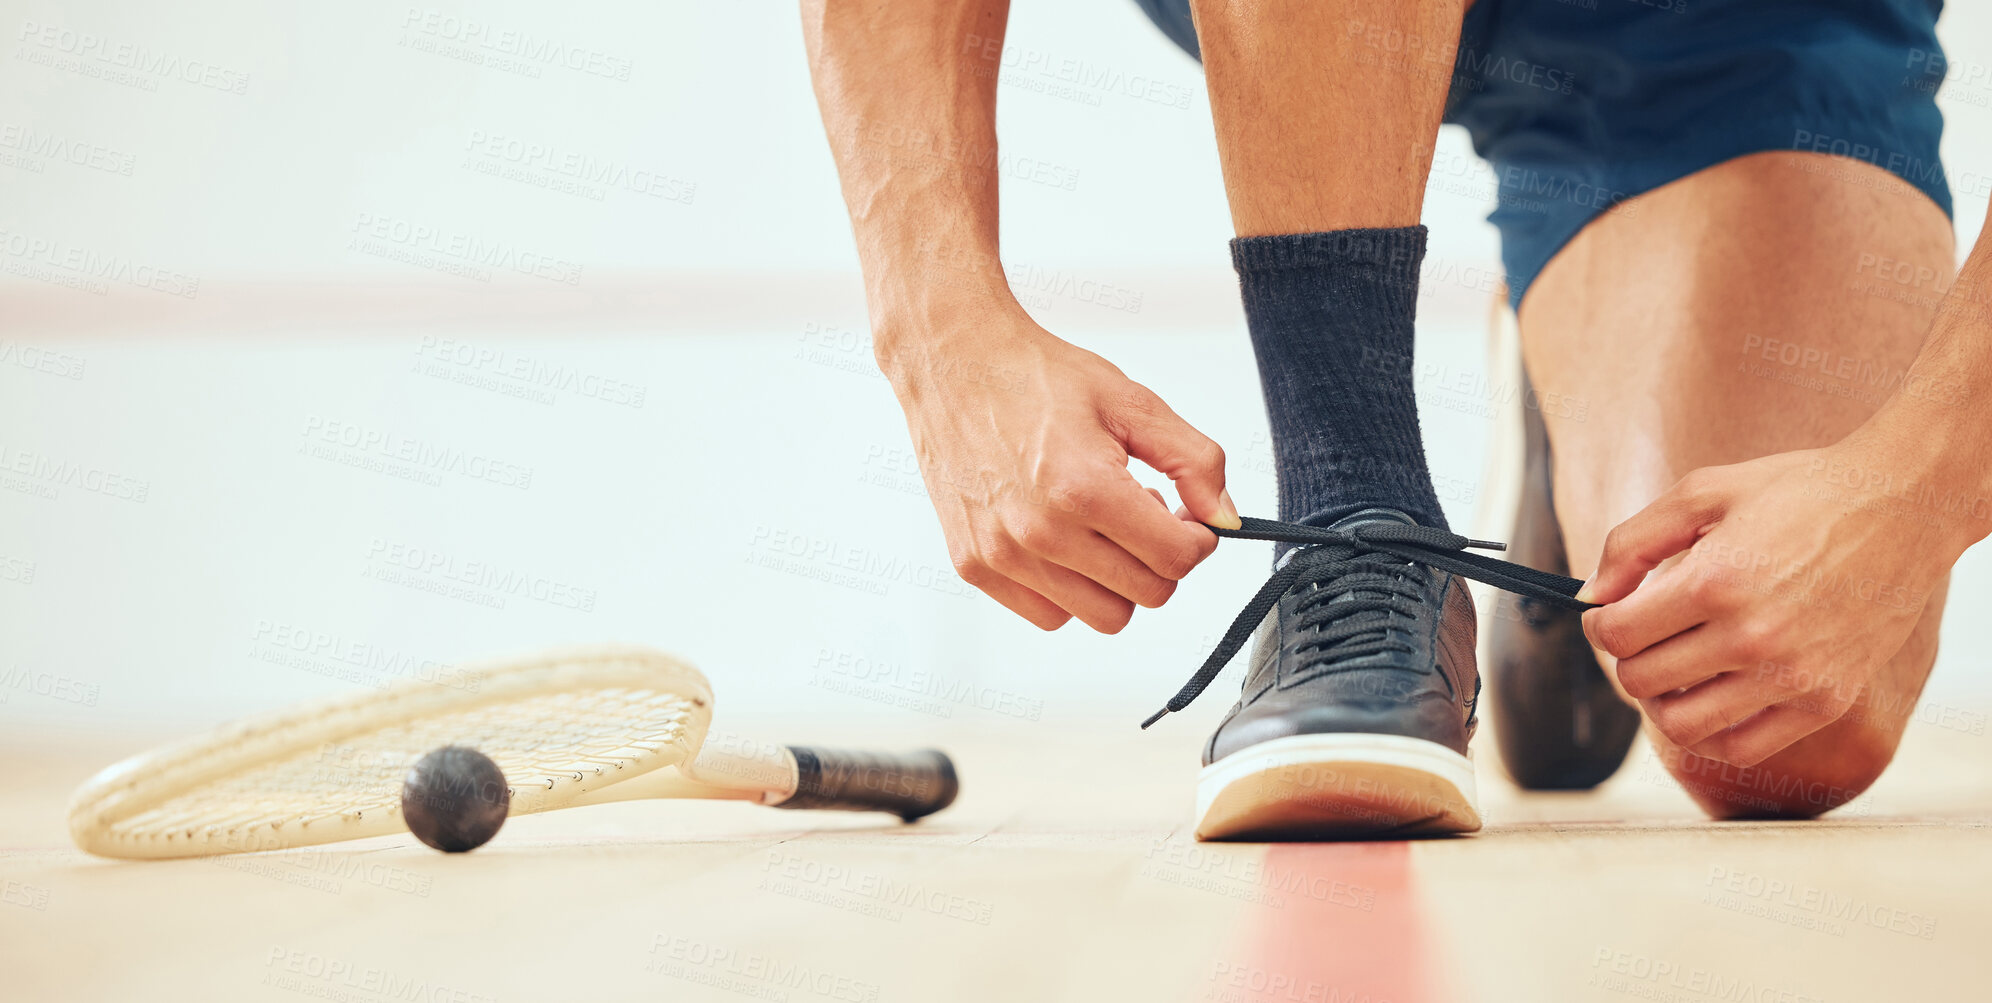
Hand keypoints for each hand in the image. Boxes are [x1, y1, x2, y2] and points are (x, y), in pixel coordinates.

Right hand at [882, 301, 1235, 631]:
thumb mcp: (1132, 403)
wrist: (954, 365)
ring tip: (1098, 527)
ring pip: (1102, 616)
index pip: (1176, 560)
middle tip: (1140, 514)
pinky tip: (1063, 541)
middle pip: (1146, 595)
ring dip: (1116, 580)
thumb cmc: (1033, 377)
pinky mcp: (975, 567)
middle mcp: (1040, 532)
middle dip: (1160, 558)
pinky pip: (1049, 615)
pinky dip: (1069, 590)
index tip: (1186, 519)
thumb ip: (1193, 461)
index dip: (1196, 539)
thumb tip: (1225, 517)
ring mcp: (1003, 555)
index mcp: (1084, 488)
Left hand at [1577, 437, 1973, 765]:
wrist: (1903, 507)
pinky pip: (1740, 748)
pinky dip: (1709, 731)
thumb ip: (1632, 542)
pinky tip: (1710, 696)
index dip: (1599, 622)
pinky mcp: (1825, 701)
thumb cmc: (1799, 492)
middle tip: (1645, 633)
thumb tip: (1590, 597)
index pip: (1616, 634)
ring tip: (1673, 667)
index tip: (1610, 611)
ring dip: (1661, 700)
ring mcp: (1792, 675)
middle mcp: (1752, 636)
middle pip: (1641, 680)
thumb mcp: (1704, 492)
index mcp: (1715, 581)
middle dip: (1628, 656)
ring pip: (1681, 725)